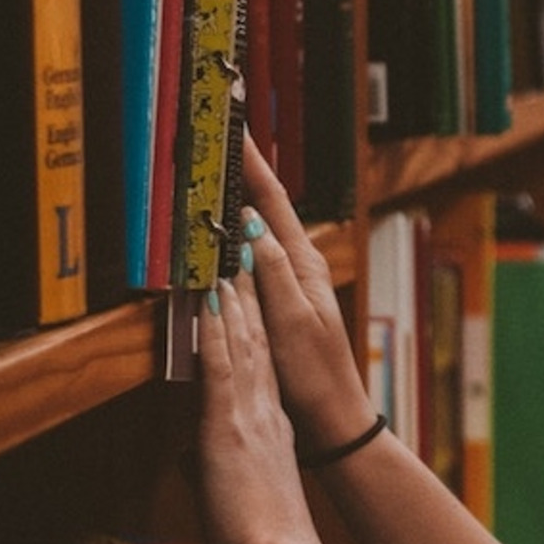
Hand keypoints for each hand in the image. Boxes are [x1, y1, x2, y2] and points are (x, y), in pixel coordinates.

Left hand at [195, 275, 320, 543]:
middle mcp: (266, 417)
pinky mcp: (229, 425)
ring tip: (231, 262)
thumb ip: (212, 473)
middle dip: (250, 302)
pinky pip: (223, 365)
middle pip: (258, 347)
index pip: (262, 372)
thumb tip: (190, 466)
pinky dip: (218, 330)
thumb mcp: (237, 498)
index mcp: (274, 436)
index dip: (257, 333)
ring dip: (236, 302)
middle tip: (245, 260)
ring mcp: (250, 417)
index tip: (250, 300)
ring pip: (244, 345)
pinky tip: (213, 300)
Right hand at [238, 140, 377, 453]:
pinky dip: (234, 235)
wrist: (332, 420)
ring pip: (255, 229)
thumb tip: (250, 224)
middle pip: (264, 206)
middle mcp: (299, 267)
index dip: (251, 160)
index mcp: (305, 264)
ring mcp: (290, 284)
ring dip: (235, 198)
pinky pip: (250, 257)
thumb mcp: (291, 319)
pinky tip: (219, 230)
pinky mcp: (279, 303)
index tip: (233, 123)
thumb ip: (271, 271)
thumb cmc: (315, 375)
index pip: (272, 200)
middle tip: (214, 131)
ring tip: (211, 166)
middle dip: (240, 168)